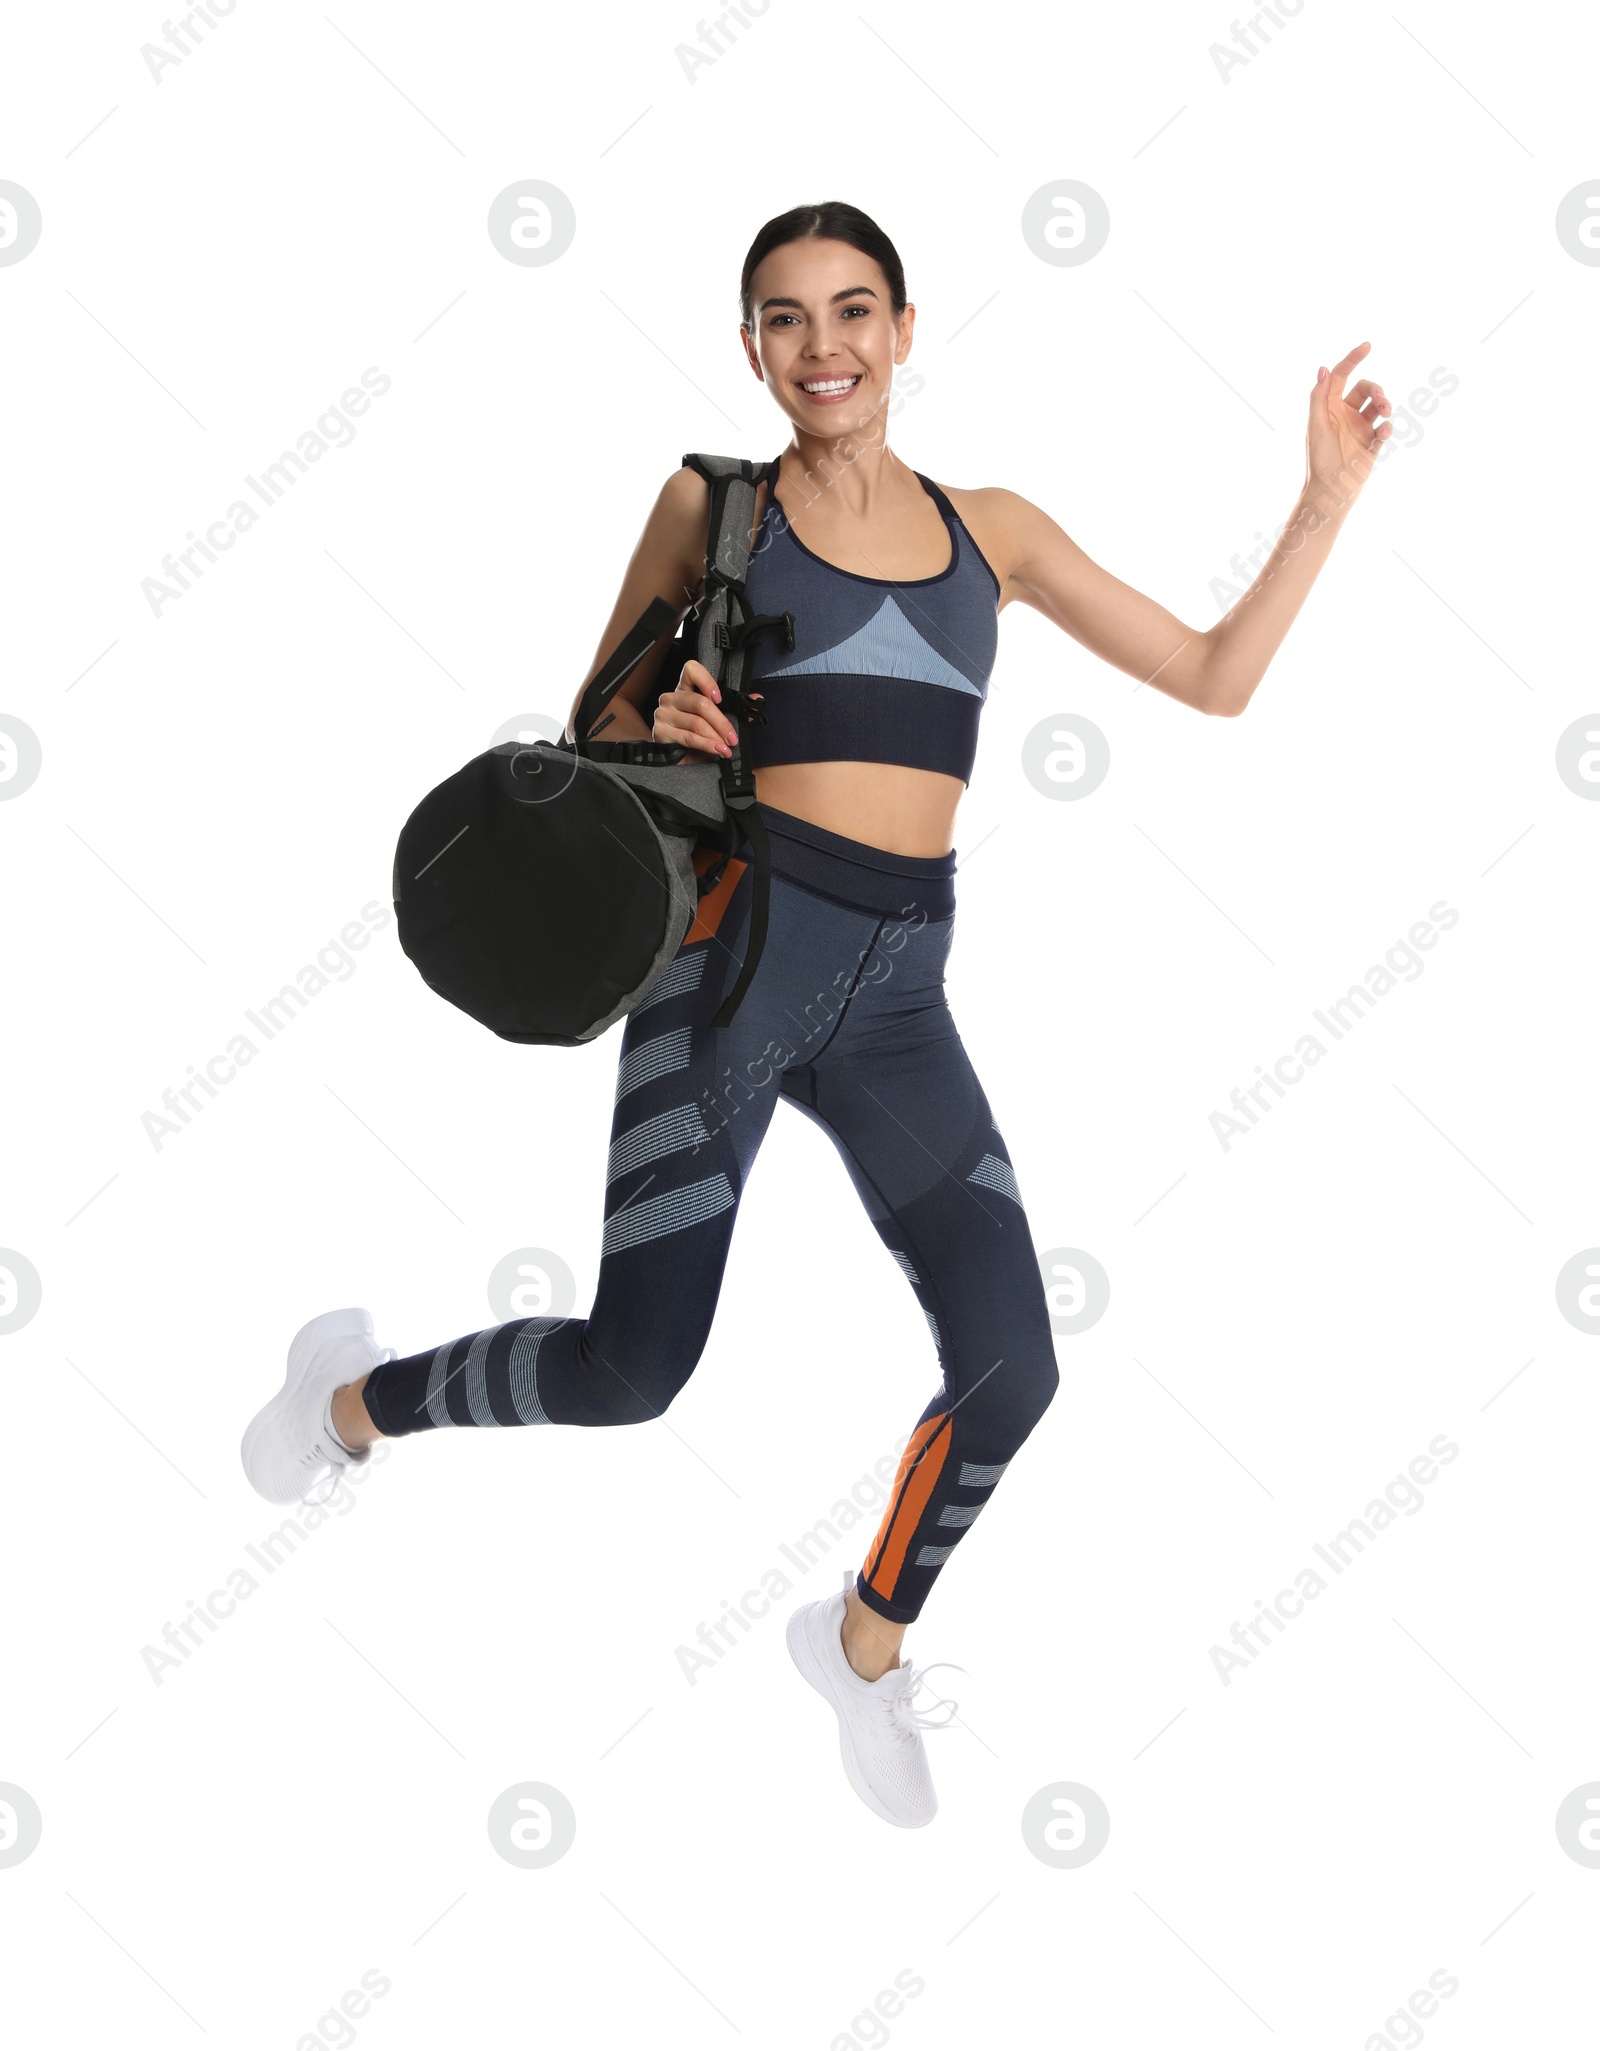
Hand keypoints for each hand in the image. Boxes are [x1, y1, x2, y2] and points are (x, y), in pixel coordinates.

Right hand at [653, 659, 761, 759]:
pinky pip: (688, 737)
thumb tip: (757, 698)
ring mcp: (663, 714)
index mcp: (685, 689)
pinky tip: (716, 749)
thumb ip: (735, 709)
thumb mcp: (716, 722)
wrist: (681, 760)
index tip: (719, 698)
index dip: (706, 680)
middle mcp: (671, 698)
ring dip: (715, 737)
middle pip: (700, 703)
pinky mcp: (661, 732)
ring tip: (726, 747)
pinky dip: (706, 745)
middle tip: (733, 737)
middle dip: (721, 723)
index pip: (691, 670)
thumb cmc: (697, 736)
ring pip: (696, 722)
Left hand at [1306, 341, 1391, 501]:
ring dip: (1385, 404)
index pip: (1342, 376)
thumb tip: (1323, 368)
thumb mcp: (1316, 425)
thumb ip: (1319, 396)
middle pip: (1366, 389)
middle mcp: (1345, 414)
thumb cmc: (1319, 459)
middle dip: (1376, 389)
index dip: (1353, 359)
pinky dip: (1387, 426)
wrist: (1331, 491)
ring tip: (1386, 413)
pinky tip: (1382, 434)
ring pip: (1378, 405)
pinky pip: (1385, 427)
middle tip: (1380, 400)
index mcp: (1329, 407)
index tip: (1368, 346)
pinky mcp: (1372, 442)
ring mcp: (1359, 428)